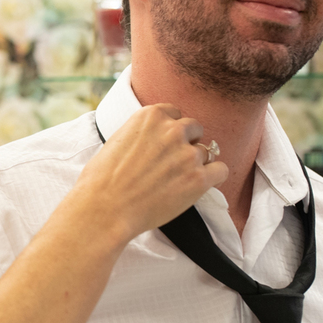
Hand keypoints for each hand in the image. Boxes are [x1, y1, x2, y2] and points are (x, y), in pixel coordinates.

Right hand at [68, 104, 227, 242]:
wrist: (104, 209)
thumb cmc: (101, 180)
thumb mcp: (117, 140)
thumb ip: (142, 133)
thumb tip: (153, 139)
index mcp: (151, 116)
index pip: (175, 113)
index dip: (171, 130)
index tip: (165, 144)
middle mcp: (172, 130)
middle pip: (194, 129)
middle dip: (186, 143)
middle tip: (172, 163)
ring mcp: (187, 154)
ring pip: (206, 152)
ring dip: (195, 164)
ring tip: (177, 180)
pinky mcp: (198, 178)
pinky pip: (221, 170)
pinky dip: (213, 178)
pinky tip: (197, 186)